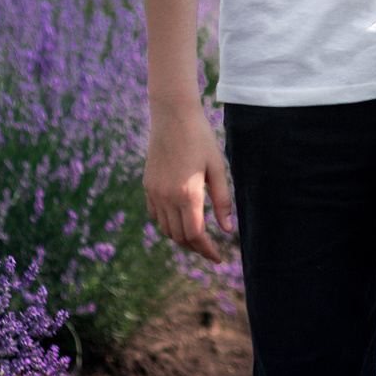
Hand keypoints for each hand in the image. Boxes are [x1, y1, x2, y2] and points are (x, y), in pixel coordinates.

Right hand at [145, 99, 235, 263]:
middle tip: (211, 251)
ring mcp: (154, 193)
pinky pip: (156, 216)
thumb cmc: (201, 139)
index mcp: (187, 194)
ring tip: (198, 239)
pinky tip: (181, 222)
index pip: (196, 235)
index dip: (207, 251)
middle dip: (196, 248)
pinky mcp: (148, 186)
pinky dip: (168, 225)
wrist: (172, 117)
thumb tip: (227, 230)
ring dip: (182, 239)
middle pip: (180, 237)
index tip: (218, 258)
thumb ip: (223, 201)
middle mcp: (167, 197)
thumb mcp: (218, 168)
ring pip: (166, 229)